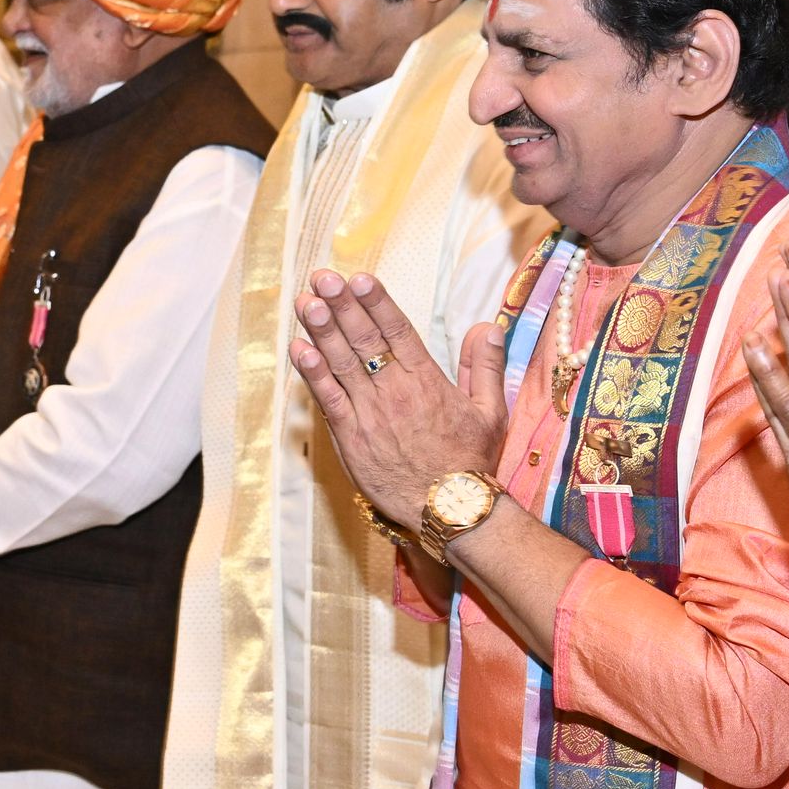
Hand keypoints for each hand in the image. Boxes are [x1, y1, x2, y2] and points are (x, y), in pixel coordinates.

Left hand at [287, 270, 506, 528]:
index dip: (377, 303)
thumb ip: (484, 365)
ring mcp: (370, 414)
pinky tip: (298, 349)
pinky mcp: (351, 437)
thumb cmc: (470, 462)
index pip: (398, 332)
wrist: (449, 511)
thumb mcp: (491, 411)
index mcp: (427, 381)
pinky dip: (312, 374)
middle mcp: (395, 392)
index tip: (360, 277)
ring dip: (321, 331)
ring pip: (342, 364)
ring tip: (306, 301)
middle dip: (342, 306)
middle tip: (323, 277)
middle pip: (364, 340)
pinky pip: (328, 400)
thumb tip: (486, 325)